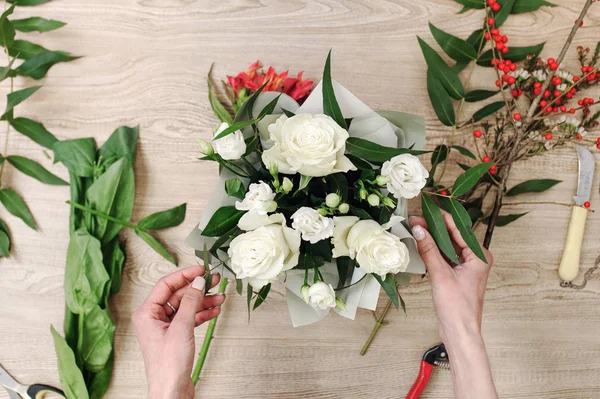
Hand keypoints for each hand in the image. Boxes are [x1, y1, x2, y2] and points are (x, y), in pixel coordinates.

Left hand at [133, 266, 225, 398]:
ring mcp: (165, 327)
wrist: (171, 391)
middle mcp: (154, 318)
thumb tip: (198, 282)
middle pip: (178, 295)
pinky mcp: (176, 336)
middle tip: (215, 281)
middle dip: (198, 288)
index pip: (166, 285)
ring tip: (220, 298)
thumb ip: (190, 302)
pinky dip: (202, 314)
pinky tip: (214, 310)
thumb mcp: (181, 328)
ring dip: (203, 301)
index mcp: (147, 313)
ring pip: (186, 306)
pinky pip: (190, 318)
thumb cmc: (168, 366)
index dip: (185, 275)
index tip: (201, 270)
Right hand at [409, 212, 492, 340]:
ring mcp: (466, 267)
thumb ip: (429, 249)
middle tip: (416, 218)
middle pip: (453, 236)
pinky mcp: (457, 274)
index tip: (424, 210)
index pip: (458, 230)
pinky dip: (433, 250)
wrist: (459, 332)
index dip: (440, 218)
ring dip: (433, 238)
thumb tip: (419, 229)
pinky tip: (422, 243)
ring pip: (448, 246)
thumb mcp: (440, 275)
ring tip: (416, 228)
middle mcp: (475, 259)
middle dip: (434, 227)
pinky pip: (444, 256)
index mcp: (479, 256)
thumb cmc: (457, 308)